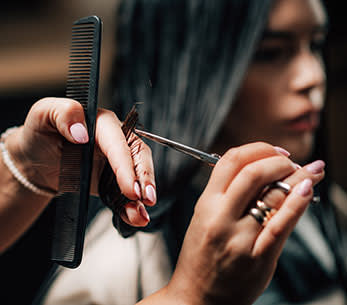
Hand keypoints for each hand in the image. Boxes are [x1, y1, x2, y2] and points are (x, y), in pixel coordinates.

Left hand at [5, 98, 155, 225]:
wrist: (36, 159)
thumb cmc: (41, 132)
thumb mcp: (43, 113)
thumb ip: (64, 113)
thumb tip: (81, 133)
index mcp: (102, 122)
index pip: (119, 143)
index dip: (126, 166)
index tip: (130, 187)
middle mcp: (114, 140)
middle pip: (138, 157)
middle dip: (145, 178)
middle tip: (146, 198)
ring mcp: (115, 162)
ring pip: (138, 176)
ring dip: (142, 197)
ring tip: (142, 214)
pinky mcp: (112, 180)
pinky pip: (125, 193)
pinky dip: (131, 207)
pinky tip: (135, 217)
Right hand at [163, 142, 323, 304]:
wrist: (197, 297)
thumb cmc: (200, 257)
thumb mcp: (203, 217)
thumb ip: (226, 193)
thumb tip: (258, 169)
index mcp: (205, 204)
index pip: (230, 161)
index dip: (256, 149)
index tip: (271, 151)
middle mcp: (221, 217)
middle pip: (253, 172)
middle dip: (278, 159)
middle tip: (290, 160)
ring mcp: (240, 238)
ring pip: (272, 194)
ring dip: (297, 176)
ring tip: (311, 169)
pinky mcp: (258, 257)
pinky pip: (281, 224)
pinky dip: (298, 202)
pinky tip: (308, 188)